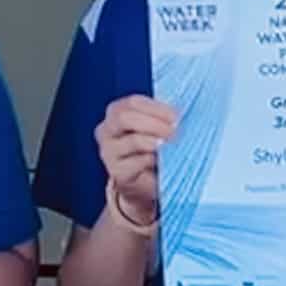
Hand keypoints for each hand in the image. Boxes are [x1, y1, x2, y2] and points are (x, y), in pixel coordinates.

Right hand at [96, 95, 176, 219]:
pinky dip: (152, 160)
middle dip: (154, 123)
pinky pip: (137, 162)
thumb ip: (162, 118)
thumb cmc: (151, 149)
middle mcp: (106, 130)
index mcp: (116, 112)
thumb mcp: (155, 129)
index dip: (156, 108)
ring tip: (171, 145)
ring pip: (133, 140)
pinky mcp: (117, 172)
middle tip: (174, 132)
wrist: (144, 182)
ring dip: (156, 141)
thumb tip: (178, 116)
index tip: (176, 117)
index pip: (133, 102)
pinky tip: (161, 161)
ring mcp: (108, 152)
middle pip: (125, 118)